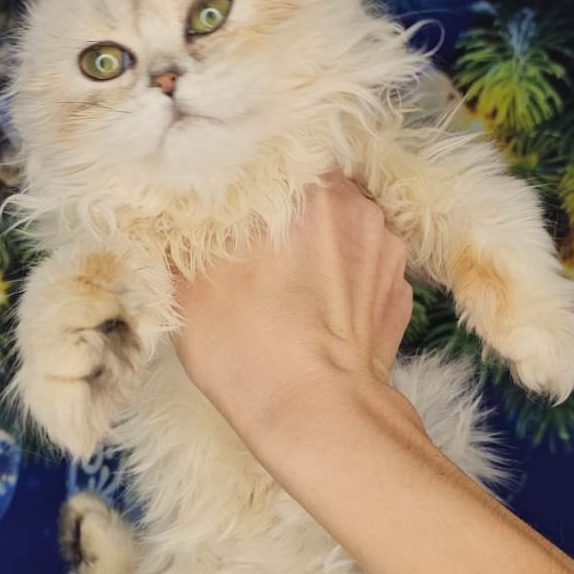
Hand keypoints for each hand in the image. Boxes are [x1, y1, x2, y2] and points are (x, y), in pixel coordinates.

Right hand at [169, 172, 414, 440]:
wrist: (318, 419)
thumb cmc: (248, 347)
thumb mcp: (188, 285)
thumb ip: (185, 233)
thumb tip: (174, 214)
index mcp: (309, 188)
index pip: (280, 154)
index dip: (251, 178)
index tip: (229, 206)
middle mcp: (359, 208)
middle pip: (314, 192)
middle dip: (285, 217)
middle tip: (251, 252)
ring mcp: (388, 254)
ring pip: (343, 232)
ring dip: (317, 250)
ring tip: (283, 289)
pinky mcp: (399, 296)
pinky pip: (363, 272)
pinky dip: (340, 285)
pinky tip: (312, 317)